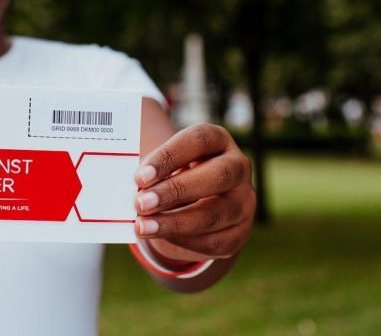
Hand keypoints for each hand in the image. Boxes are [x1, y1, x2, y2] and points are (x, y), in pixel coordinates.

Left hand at [133, 123, 254, 260]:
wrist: (194, 200)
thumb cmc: (172, 174)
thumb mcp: (164, 164)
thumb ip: (152, 173)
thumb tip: (135, 192)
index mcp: (218, 140)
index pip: (198, 140)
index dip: (169, 157)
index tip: (140, 177)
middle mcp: (239, 167)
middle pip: (217, 176)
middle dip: (176, 191)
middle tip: (141, 204)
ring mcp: (244, 200)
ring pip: (215, 214)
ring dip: (175, 223)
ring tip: (143, 227)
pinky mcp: (241, 231)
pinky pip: (215, 241)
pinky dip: (185, 241)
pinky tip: (162, 237)